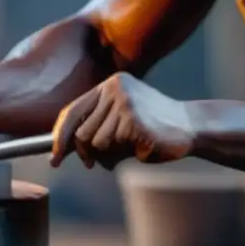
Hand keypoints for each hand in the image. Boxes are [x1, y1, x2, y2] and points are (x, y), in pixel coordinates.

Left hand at [50, 72, 194, 169]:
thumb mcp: (120, 119)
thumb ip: (95, 126)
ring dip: (109, 156)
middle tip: (99, 161)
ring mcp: (125, 103)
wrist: (189, 127)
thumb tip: (59, 149)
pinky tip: (142, 147)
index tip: (54, 158)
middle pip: (81, 132)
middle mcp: (115, 88)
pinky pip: (114, 150)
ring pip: (96, 143)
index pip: (73, 110)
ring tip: (130, 148)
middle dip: (87, 153)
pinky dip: (124, 157)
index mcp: (110, 84)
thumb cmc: (152, 127)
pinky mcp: (134, 121)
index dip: (59, 136)